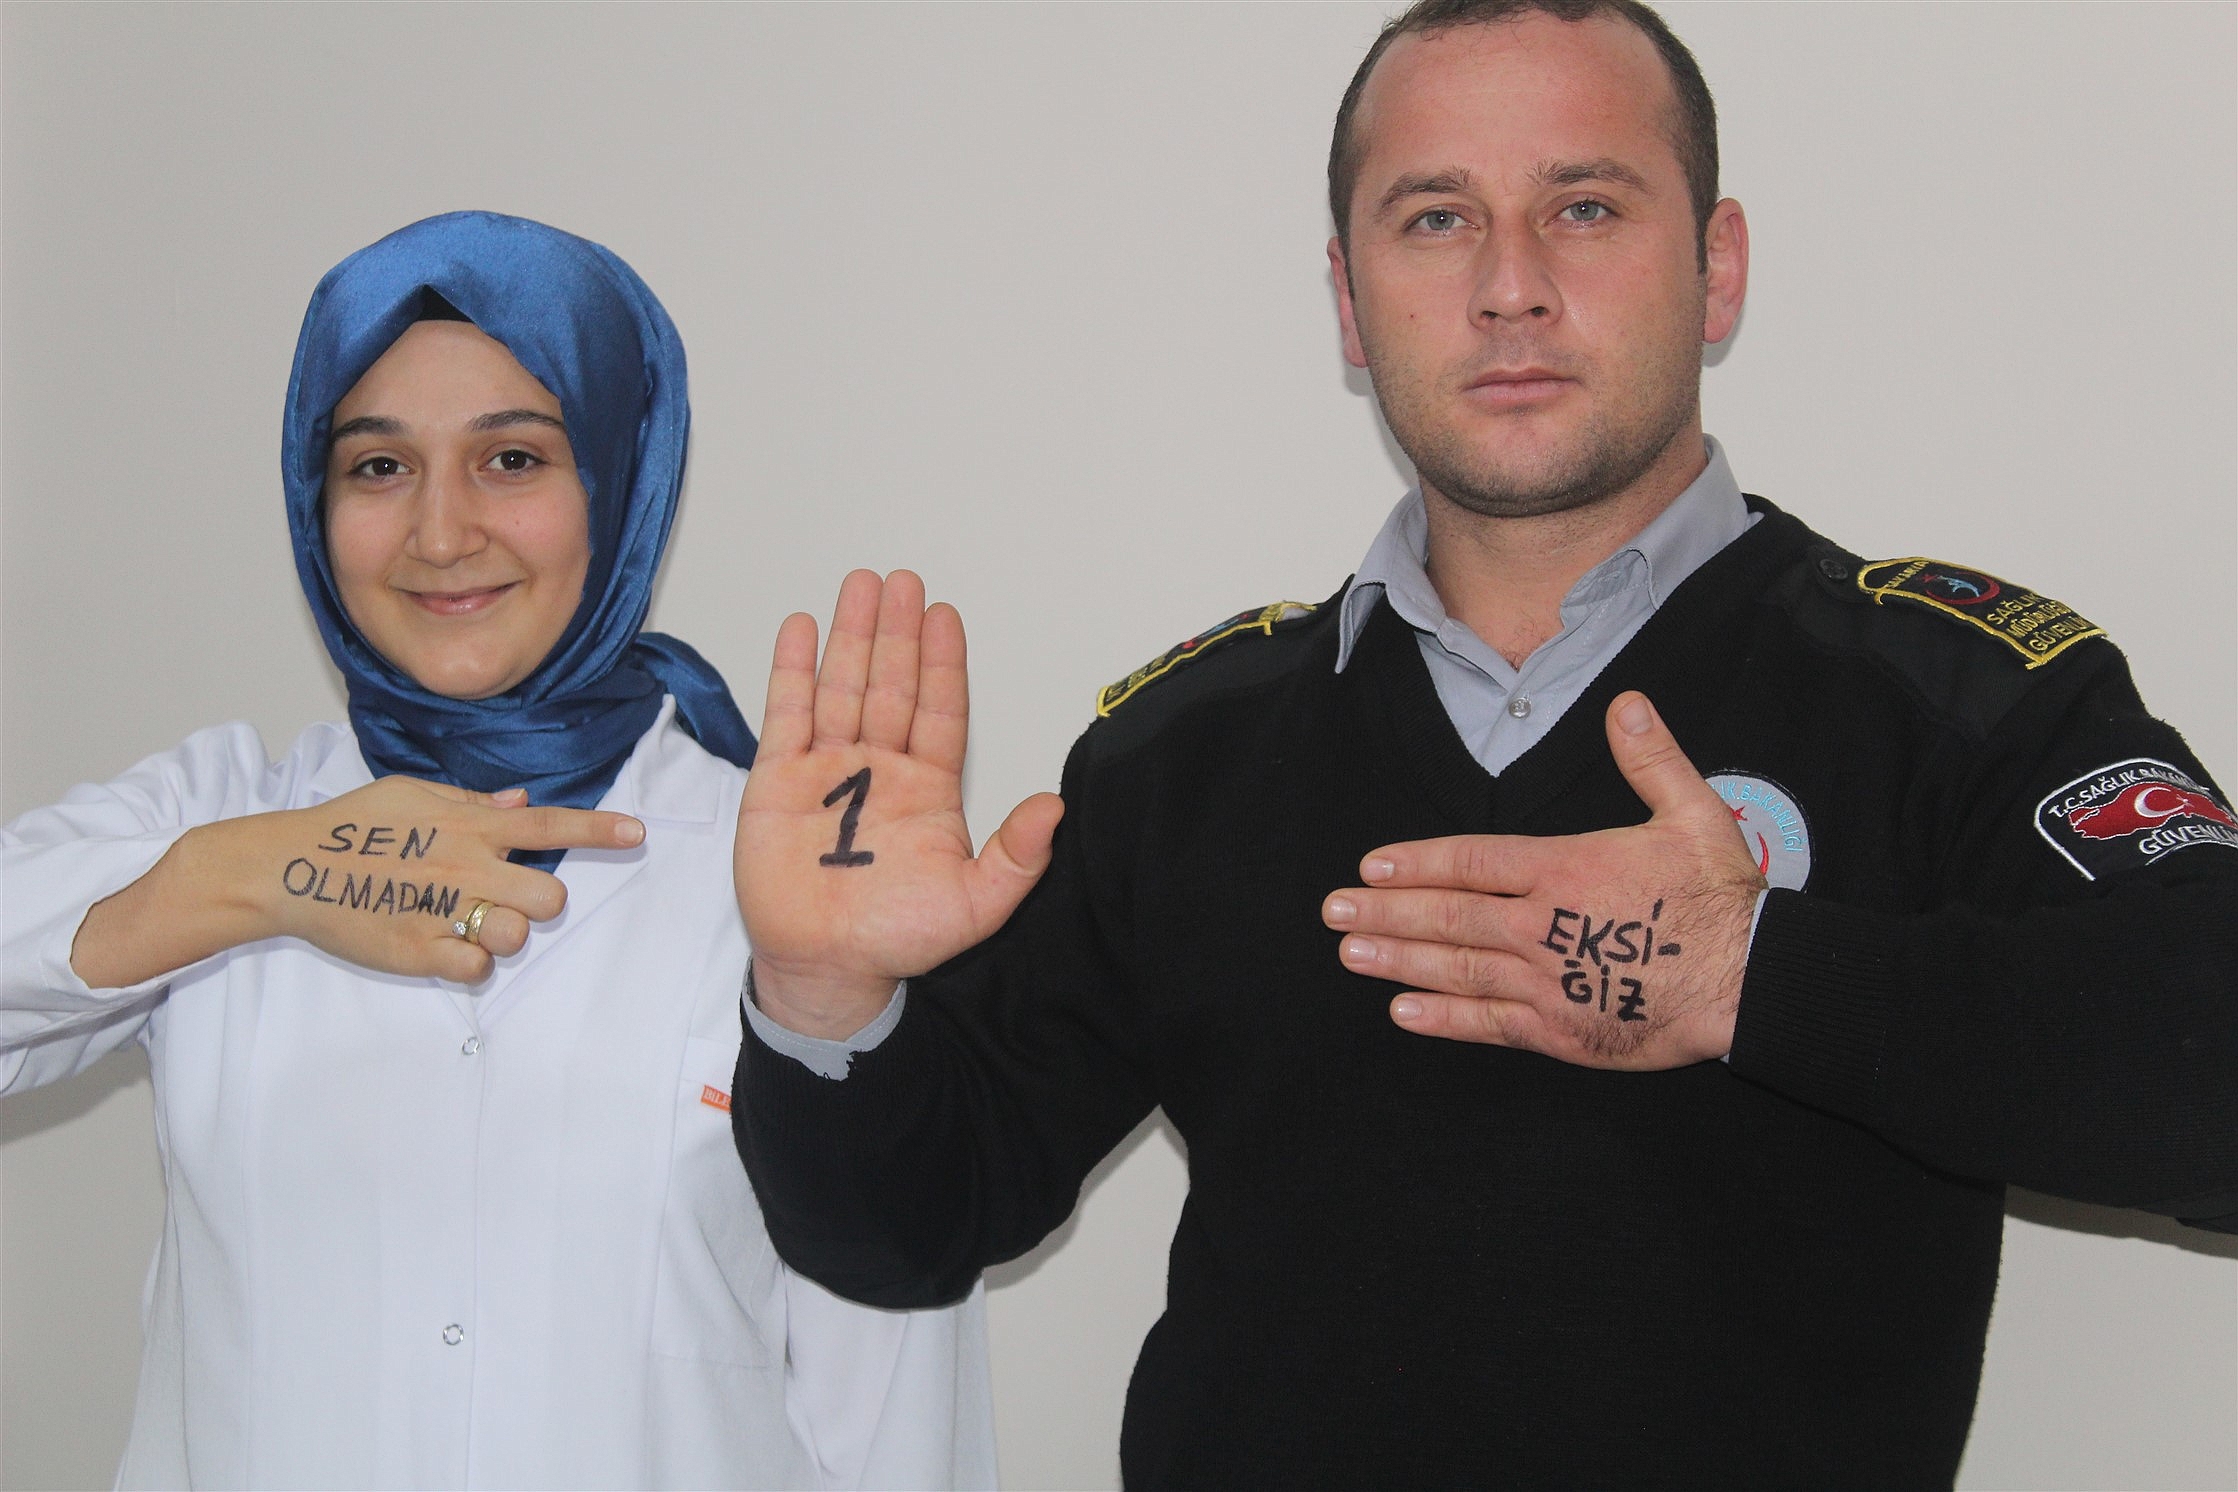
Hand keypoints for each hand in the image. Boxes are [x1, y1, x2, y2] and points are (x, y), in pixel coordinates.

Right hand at [71, 777, 643, 987]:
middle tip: (504, 899)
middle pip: (548, 897)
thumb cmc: (353, 825)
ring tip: (466, 921)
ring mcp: (443, 909)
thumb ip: (473, 803)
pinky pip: (477, 967)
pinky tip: (445, 945)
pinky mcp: (419, 951)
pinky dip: (470, 962)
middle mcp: (464, 865)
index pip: (549, 826)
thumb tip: (521, 801)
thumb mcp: (413, 795)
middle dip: (539, 902)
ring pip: (517, 935)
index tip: (638, 834)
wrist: (288, 867)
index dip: (599, 832)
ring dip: (503, 933)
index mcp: (469, 825)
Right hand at [735, 570, 1063, 1038]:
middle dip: (897, 632)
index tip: (947, 615)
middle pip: (890, 684)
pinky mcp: (777, 781)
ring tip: (860, 585)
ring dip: (851, 636)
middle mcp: (878, 769)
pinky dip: (792, 670)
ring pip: (842, 686)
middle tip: (903, 580)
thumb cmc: (897, 940)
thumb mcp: (976, 905)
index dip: (942, 662)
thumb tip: (1056, 809)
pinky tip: (801, 628)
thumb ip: (1018, 858)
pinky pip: (787, 714)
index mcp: (927, 788)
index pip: (938, 709)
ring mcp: (827, 770)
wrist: (824, 970)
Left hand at [1320, 692, 1763, 1067]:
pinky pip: (1489, 1023)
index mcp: (1566, 869)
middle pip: (1448, 916)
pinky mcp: (1560, 1029)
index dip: (1417, 864)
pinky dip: (1443, 1018)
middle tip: (1333, 912)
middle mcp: (1543, 924)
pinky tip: (1402, 1011)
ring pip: (1457, 968)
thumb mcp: (1693, 814)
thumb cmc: (1722, 898)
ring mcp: (1547, 981)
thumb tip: (1627, 703)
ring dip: (1398, 961)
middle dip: (1385, 913)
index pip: (1472, 861)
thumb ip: (1651, 759)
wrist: (1752, 981)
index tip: (1371, 868)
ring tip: (1350, 954)